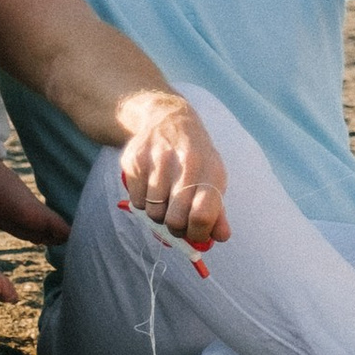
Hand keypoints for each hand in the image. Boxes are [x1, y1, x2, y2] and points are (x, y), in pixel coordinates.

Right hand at [118, 85, 231, 246]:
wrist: (167, 118)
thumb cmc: (194, 156)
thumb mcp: (212, 176)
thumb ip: (217, 210)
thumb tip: (220, 237)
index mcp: (211, 171)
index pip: (202, 215)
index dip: (198, 233)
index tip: (195, 234)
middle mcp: (186, 163)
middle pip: (175, 219)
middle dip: (176, 228)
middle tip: (176, 221)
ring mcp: (158, 160)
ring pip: (154, 213)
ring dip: (158, 214)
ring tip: (164, 199)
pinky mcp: (135, 160)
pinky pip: (136, 201)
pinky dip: (143, 203)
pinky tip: (150, 188)